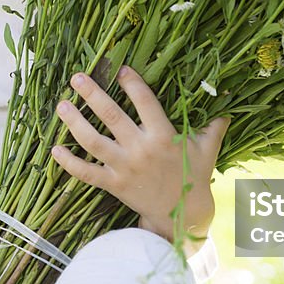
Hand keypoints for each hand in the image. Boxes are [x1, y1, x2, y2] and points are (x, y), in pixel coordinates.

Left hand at [50, 66, 229, 244]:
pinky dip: (68, 162)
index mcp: (164, 136)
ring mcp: (124, 168)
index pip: (145, 102)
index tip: (120, 67)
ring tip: (61, 104)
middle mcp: (141, 150)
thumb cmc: (195, 176)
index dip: (132, 83)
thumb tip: (229, 96)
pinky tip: (54, 148)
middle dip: (92, 94)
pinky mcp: (114, 185)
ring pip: (93, 141)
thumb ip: (215, 123)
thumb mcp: (208, 148)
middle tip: (77, 77)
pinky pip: (86, 173)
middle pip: (111, 116)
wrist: (183, 216)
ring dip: (74, 122)